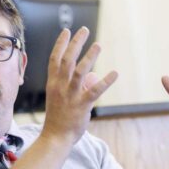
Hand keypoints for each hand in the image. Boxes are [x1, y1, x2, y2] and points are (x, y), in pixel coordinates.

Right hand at [42, 27, 117, 144]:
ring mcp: (71, 95)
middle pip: (67, 60)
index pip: (55, 59)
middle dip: (76, 43)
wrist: (55, 137)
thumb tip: (93, 75)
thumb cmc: (59, 118)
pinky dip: (105, 81)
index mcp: (53, 84)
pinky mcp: (81, 105)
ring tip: (98, 45)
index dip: (60, 44)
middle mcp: (60, 86)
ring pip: (79, 71)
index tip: (66, 31)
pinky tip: (114, 73)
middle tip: (84, 30)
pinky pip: (95, 91)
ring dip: (89, 57)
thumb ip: (79, 85)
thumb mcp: (64, 98)